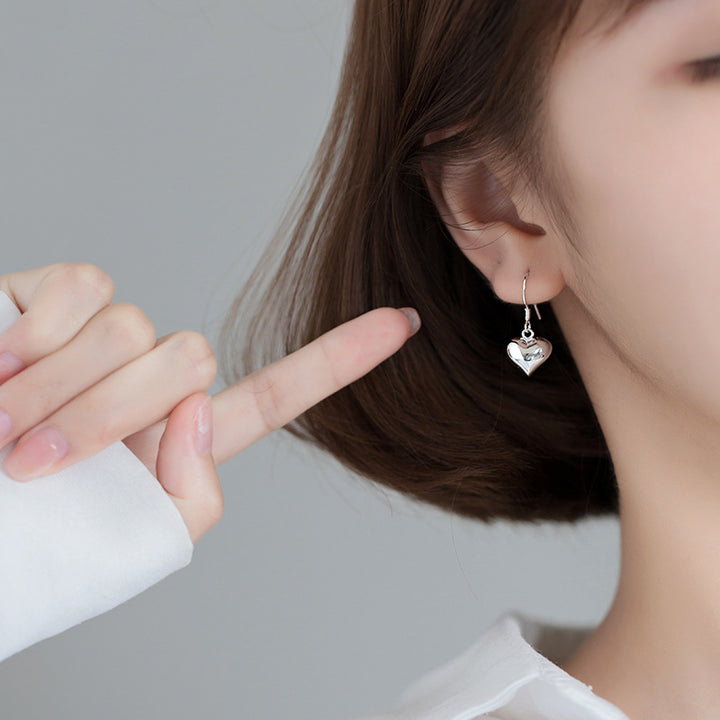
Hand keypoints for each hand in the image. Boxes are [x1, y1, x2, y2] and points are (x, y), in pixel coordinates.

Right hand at [0, 263, 418, 543]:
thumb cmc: (27, 537)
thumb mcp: (125, 543)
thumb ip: (190, 496)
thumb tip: (196, 409)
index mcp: (179, 435)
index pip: (277, 391)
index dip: (340, 360)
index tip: (406, 322)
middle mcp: (149, 377)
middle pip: (189, 358)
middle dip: (106, 416)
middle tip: (28, 463)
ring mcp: (104, 333)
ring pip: (133, 326)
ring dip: (55, 395)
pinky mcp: (51, 294)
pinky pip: (80, 288)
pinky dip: (34, 338)